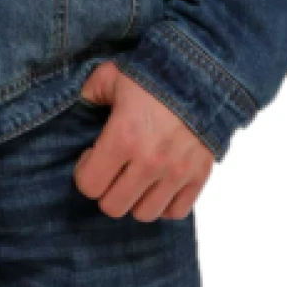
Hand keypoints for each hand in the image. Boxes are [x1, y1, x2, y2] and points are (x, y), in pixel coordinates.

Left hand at [74, 61, 215, 220]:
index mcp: (123, 137)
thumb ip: (90, 93)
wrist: (205, 72)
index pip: (89, 185)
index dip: (84, 172)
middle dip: (106, 190)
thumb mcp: (112, 75)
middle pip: (114, 206)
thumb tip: (81, 105)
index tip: (91, 156)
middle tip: (111, 170)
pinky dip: (165, 203)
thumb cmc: (156, 73)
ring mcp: (177, 171)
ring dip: (135, 200)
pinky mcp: (200, 175)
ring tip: (135, 178)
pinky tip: (158, 184)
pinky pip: (177, 211)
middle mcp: (150, 161)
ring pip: (145, 214)